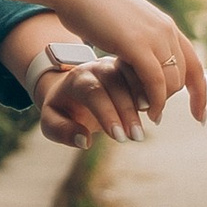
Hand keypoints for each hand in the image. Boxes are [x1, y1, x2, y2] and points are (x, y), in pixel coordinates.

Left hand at [16, 25, 148, 146]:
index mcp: (77, 78)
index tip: (119, 138)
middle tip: (136, 137)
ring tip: (151, 123)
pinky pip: (144, 75)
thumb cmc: (62, 108)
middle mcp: (97, 67)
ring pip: (134, 75)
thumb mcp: (51, 121)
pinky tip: (155, 113)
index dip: (107, 114)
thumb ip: (62, 131)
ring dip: (145, 99)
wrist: (72, 88)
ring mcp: (115, 65)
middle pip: (116, 83)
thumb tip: (84, 141)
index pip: (94, 92)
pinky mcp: (130, 68)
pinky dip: (152, 92)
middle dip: (128, 111)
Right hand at [52, 0, 206, 126]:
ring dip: (161, 102)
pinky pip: (155, 81)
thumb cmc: (91, 7)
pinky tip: (147, 111)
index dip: (199, 91)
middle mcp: (166, 29)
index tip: (200, 115)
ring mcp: (153, 36)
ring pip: (171, 81)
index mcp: (164, 25)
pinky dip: (155, 101)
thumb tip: (138, 54)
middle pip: (182, 76)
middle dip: (171, 99)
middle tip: (153, 113)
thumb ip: (137, 39)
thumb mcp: (124, 24)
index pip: (193, 63)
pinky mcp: (137, 45)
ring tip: (147, 113)